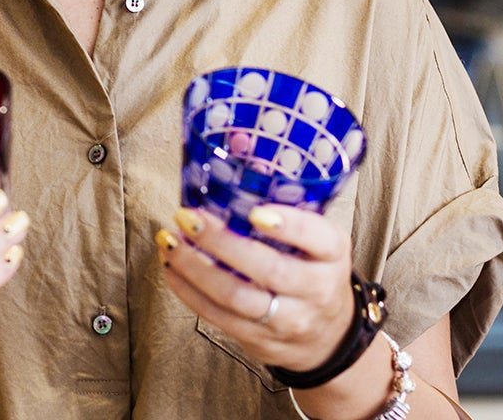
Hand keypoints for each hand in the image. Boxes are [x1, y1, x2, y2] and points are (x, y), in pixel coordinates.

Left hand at [156, 206, 353, 372]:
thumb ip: (288, 211)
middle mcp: (316, 290)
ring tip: (170, 242)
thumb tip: (233, 161)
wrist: (326, 337)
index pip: (319, 239)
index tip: (256, 212)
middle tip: (188, 218)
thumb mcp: (317, 241)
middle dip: (222, 243)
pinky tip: (172, 268)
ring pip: (238, 297)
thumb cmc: (312, 271)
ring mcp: (289, 320)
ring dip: (195, 268)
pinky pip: (220, 317)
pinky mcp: (261, 341)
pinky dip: (190, 292)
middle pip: (269, 270)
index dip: (290, 226)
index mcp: (332, 255)